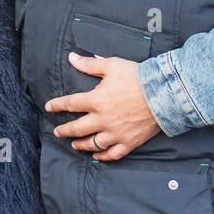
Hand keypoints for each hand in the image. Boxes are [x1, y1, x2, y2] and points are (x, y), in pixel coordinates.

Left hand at [46, 53, 161, 161]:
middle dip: (64, 131)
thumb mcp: (112, 65)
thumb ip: (89, 64)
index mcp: (96, 100)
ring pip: (92, 144)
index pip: (70, 104)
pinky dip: (102, 157)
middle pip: (77, 128)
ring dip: (80, 144)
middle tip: (58, 132)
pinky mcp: (128, 142)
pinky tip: (97, 156)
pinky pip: (112, 154)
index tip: (49, 107)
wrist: (164, 93)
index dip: (57, 105)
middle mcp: (102, 120)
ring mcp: (115, 133)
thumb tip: (71, 57)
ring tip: (74, 144)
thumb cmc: (137, 77)